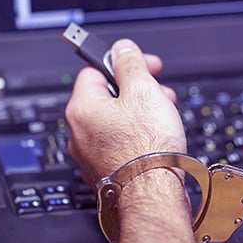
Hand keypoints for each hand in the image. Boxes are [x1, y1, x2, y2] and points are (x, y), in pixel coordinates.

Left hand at [66, 39, 202, 242]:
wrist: (153, 194)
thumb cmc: (147, 147)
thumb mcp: (144, 91)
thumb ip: (130, 64)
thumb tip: (122, 48)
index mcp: (81, 108)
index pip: (95, 71)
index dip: (123, 64)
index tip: (144, 65)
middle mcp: (79, 133)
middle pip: (106, 97)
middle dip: (137, 90)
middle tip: (160, 92)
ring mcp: (90, 155)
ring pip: (114, 122)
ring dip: (139, 113)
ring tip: (163, 116)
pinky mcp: (106, 172)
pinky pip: (118, 144)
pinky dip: (136, 137)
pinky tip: (155, 139)